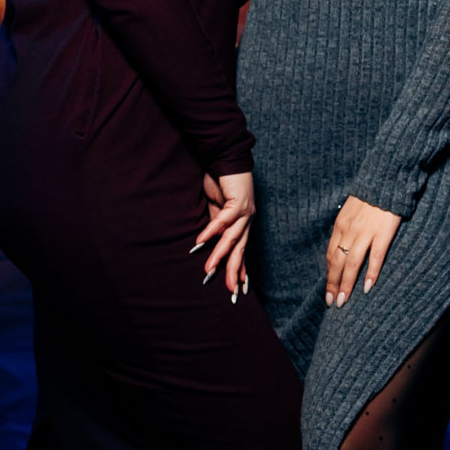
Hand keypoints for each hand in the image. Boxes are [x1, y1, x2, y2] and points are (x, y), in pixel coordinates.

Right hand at [194, 171, 253, 296]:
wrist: (225, 158)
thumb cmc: (220, 182)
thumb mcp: (216, 209)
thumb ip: (216, 226)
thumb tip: (208, 243)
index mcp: (243, 223)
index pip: (242, 250)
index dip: (240, 269)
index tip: (239, 288)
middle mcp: (247, 220)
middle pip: (240, 250)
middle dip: (234, 271)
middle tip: (230, 291)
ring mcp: (245, 211)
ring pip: (232, 238)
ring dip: (220, 255)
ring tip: (209, 270)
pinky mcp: (238, 201)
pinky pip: (224, 220)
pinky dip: (212, 231)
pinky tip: (202, 241)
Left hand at [325, 196, 399, 306]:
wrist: (387, 177)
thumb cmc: (370, 195)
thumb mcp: (350, 210)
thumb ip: (346, 228)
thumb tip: (342, 247)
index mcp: (340, 226)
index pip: (330, 256)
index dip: (328, 275)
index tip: (328, 291)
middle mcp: (349, 231)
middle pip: (337, 263)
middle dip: (334, 285)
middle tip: (333, 303)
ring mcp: (366, 232)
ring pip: (352, 264)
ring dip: (347, 285)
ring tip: (344, 301)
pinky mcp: (383, 233)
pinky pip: (375, 257)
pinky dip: (371, 274)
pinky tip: (367, 288)